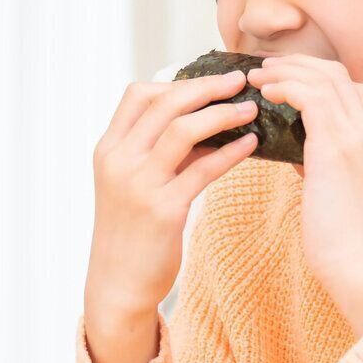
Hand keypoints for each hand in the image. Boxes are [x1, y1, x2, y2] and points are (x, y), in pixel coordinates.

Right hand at [82, 70, 258, 362]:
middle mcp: (119, 161)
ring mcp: (138, 185)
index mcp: (109, 149)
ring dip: (222, 114)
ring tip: (252, 109)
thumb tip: (211, 118)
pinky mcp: (162, 210)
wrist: (119, 283)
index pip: (137, 94)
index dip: (176, 81)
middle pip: (165, 104)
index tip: (210, 79)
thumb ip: (165, 151)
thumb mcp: (137, 183)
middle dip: (207, 87)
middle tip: (241, 80)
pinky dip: (231, 152)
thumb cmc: (134, 229)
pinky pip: (203, 170)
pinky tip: (252, 145)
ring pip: (183, 130)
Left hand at [246, 55, 362, 332]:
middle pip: (339, 73)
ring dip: (287, 71)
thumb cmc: (342, 239)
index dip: (320, 76)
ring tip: (258, 76)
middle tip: (266, 68)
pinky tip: (265, 95)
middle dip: (300, 64)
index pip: (354, 88)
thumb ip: (327, 163)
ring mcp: (358, 136)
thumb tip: (300, 151)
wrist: (357, 264)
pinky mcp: (337, 147)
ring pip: (324, 78)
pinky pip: (311, 97)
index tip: (289, 78)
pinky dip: (286, 87)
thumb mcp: (339, 190)